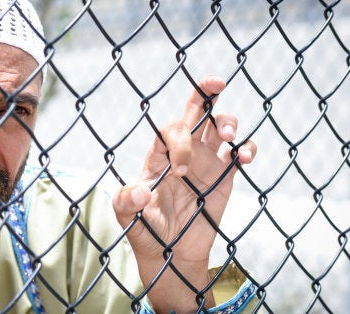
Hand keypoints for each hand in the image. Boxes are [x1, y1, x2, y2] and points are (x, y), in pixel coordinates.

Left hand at [112, 75, 256, 312]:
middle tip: (216, 82)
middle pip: (194, 113)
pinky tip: (244, 157)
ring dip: (228, 122)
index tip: (180, 171)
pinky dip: (247, 149)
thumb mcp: (127, 220)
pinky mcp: (224, 177)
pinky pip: (239, 154)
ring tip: (229, 136)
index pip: (170, 130)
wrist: (170, 254)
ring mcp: (206, 162)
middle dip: (204, 92)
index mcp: (158, 157)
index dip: (178, 142)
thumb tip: (140, 191)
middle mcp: (183, 153)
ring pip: (219, 127)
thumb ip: (125, 204)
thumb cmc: (145, 232)